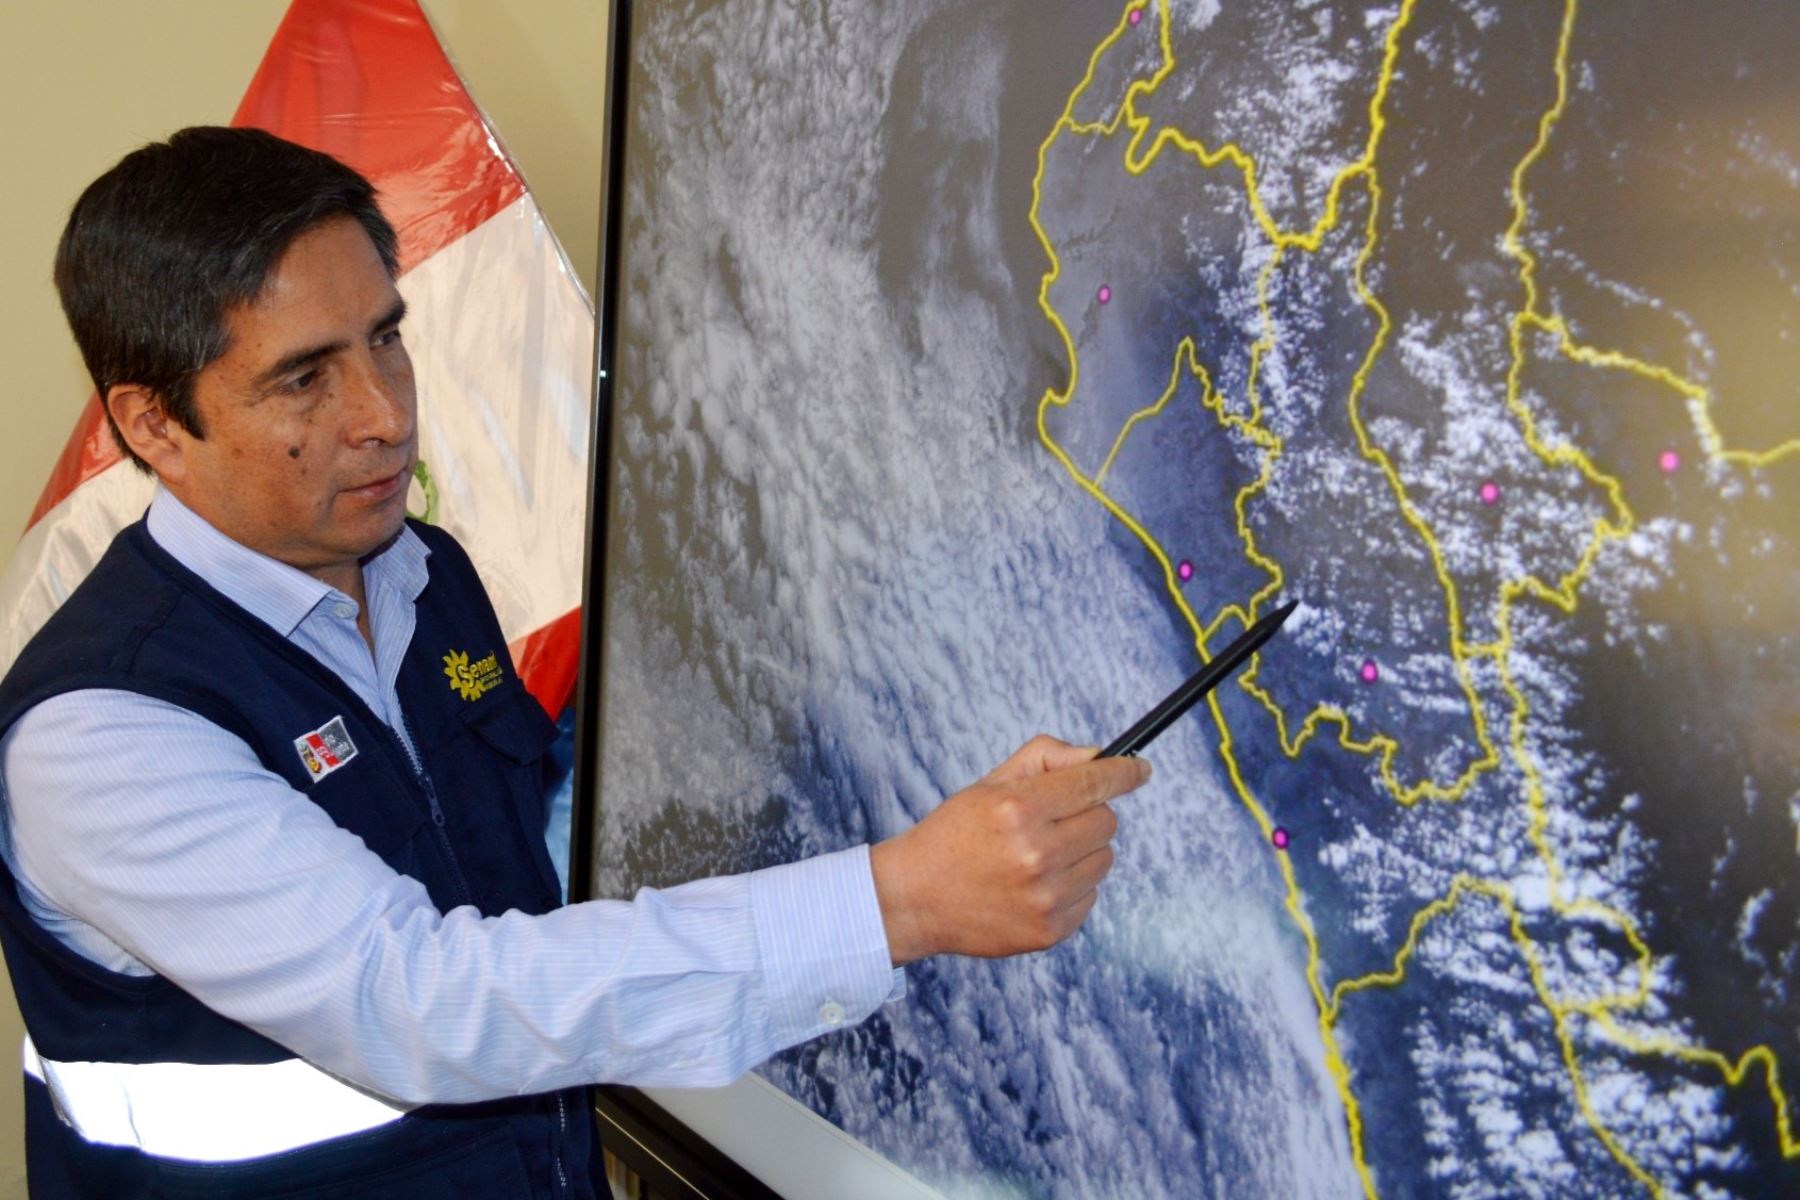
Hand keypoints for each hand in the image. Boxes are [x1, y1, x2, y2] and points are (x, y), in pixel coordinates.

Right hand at [869, 735, 1150, 964]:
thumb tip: (1097, 757)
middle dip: (1089, 813)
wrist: (916, 898)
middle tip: (1055, 820)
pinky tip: (1035, 885)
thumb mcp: (989, 784)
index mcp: (1019, 809)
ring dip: (1082, 852)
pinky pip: (1091, 896)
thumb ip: (1044, 759)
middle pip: (1107, 822)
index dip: (1124, 772)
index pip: (1094, 783)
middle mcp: (1036, 854)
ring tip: (1039, 856)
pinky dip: (1072, 886)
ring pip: (1104, 860)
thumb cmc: (954, 834)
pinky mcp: (1050, 931)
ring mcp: (1045, 897)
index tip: (1140, 768)